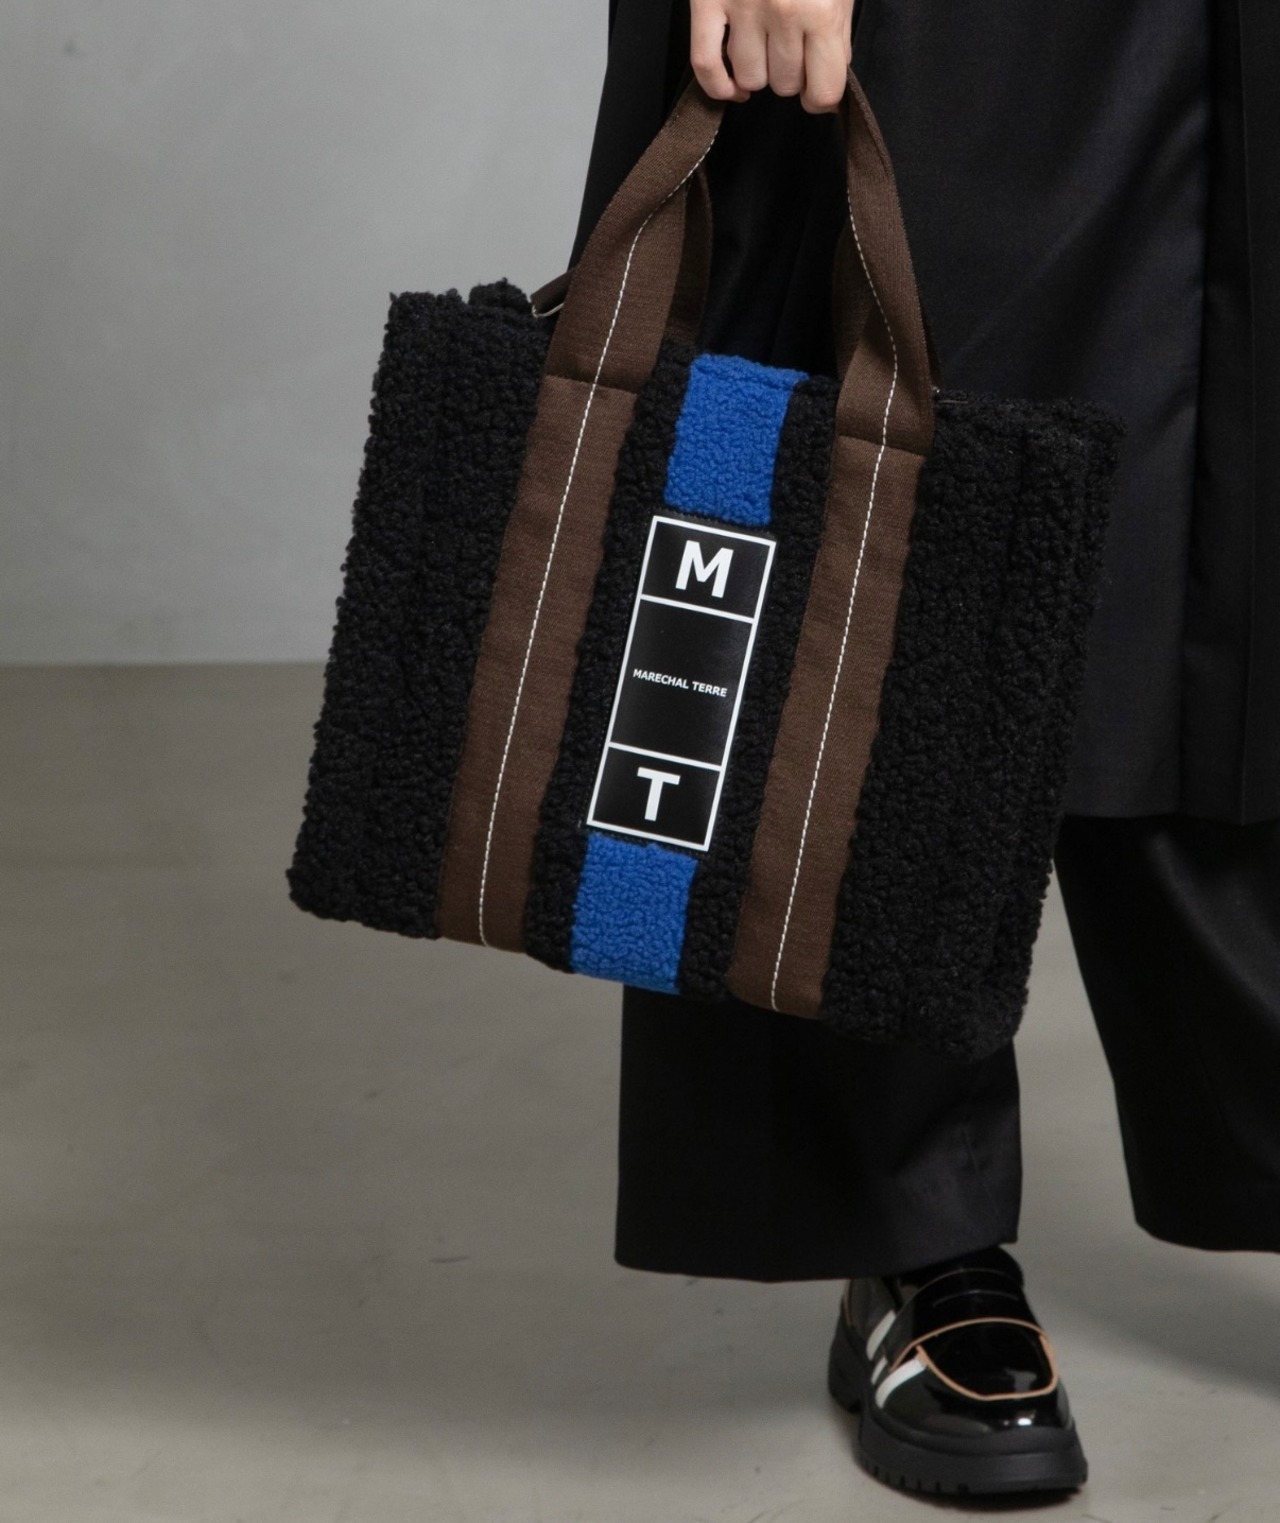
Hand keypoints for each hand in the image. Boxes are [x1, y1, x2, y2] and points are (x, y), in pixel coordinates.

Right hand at [690, 0, 854, 113]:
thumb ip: (836, 34)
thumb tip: (827, 79)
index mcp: (822, 11)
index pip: (824, 91)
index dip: (821, 97)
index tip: (817, 90)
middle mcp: (783, 12)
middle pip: (784, 86)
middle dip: (790, 75)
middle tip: (790, 49)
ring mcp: (742, 8)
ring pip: (749, 79)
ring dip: (757, 72)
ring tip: (762, 48)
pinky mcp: (707, 2)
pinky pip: (705, 65)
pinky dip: (718, 85)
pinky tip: (732, 88)